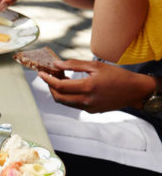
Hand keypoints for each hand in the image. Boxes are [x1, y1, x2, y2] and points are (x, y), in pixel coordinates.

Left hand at [38, 60, 155, 112]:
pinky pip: (73, 104)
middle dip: (50, 87)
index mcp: (87, 87)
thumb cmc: (117, 75)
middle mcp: (86, 100)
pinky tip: (71, 87)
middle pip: (58, 97)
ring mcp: (88, 108)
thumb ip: (74, 65)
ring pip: (65, 102)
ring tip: (61, 79)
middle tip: (51, 76)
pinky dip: (68, 96)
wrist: (134, 91)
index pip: (60, 86)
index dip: (48, 80)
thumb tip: (57, 64)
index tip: (41, 73)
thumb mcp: (96, 66)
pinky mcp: (91, 111)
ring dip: (59, 92)